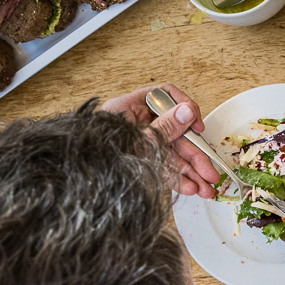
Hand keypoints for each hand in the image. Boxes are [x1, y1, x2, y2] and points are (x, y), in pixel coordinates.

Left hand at [99, 83, 219, 196]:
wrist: (74, 185)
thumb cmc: (99, 155)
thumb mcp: (138, 140)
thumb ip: (165, 127)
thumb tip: (187, 111)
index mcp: (129, 108)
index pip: (165, 95)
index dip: (185, 108)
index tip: (197, 126)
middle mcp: (135, 124)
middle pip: (174, 133)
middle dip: (195, 156)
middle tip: (211, 172)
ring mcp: (136, 144)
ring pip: (170, 155)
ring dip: (190, 172)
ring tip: (205, 189)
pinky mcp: (135, 163)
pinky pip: (160, 167)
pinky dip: (175, 178)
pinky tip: (189, 188)